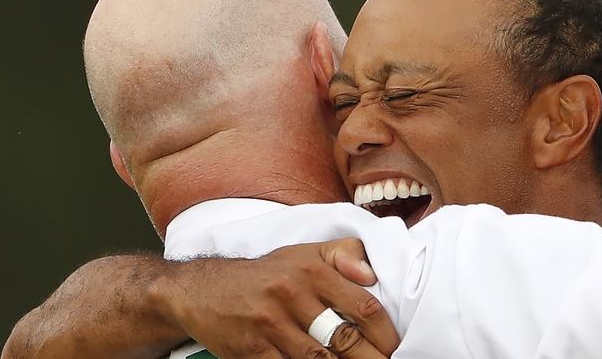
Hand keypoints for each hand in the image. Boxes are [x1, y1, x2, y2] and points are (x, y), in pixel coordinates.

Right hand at [154, 238, 399, 358]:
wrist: (204, 289)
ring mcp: (270, 324)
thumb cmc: (267, 273)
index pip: (362, 306)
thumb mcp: (304, 253)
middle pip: (345, 339)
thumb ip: (344, 254)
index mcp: (312, 269)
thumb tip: (372, 275)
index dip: (386, 333)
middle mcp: (292, 294)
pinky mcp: (252, 350)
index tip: (398, 348)